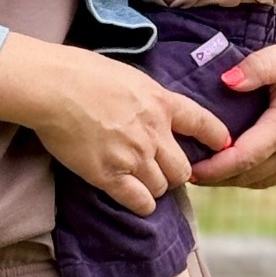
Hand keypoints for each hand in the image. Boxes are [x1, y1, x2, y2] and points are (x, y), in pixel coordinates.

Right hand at [0, 34, 231, 214]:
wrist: (52, 87)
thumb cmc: (81, 72)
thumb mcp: (128, 76)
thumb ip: (145, 96)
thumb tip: (148, 105)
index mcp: (160, 103)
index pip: (202, 123)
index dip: (216, 137)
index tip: (223, 145)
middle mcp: (153, 133)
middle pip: (183, 168)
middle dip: (174, 172)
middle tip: (160, 170)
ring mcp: (133, 157)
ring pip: (162, 187)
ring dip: (154, 187)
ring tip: (140, 182)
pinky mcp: (109, 176)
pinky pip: (138, 201)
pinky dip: (141, 204)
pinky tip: (136, 201)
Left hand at [188, 18, 275, 187]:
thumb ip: (255, 67)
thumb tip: (226, 81)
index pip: (245, 157)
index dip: (215, 168)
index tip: (190, 170)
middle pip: (250, 174)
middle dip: (217, 177)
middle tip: (186, 170)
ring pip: (262, 180)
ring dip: (233, 179)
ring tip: (204, 173)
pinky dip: (253, 175)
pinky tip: (233, 168)